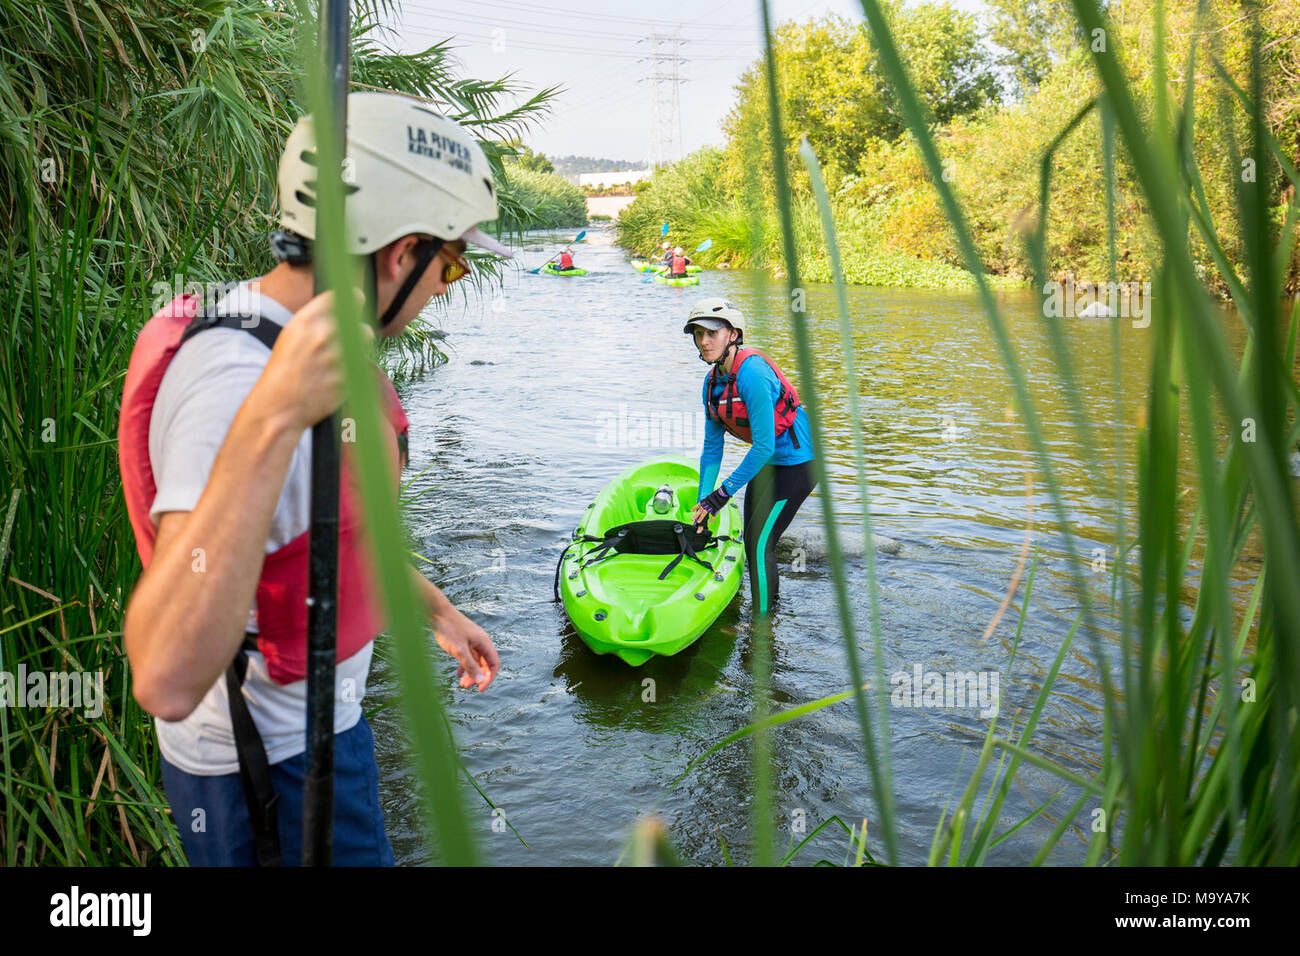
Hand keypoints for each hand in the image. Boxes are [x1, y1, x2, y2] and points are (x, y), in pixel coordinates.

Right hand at [255, 289, 371, 430]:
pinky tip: (339, 372)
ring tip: (344, 353)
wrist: (278, 406)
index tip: (357, 300)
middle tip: (352, 333)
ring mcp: (336, 357)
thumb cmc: (284, 370)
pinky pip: (363, 361)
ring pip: (364, 337)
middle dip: (356, 323)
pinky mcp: (347, 376)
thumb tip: (342, 305)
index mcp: (305, 321)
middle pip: (356, 316)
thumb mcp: (292, 336)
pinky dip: (356, 365)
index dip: (352, 298)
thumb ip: (316, 319)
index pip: (340, 297)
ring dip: (360, 342)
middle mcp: (322, 335)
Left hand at [432, 605, 499, 691]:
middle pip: (485, 664)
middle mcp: (481, 642)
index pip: (494, 664)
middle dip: (477, 677)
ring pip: (476, 661)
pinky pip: (469, 657)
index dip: (489, 678)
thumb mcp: (460, 651)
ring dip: (470, 673)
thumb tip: (481, 681)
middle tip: (465, 687)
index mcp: (484, 643)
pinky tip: (458, 674)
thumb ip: (471, 666)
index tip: (480, 689)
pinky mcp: (464, 641)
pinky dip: (464, 666)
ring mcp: (473, 641)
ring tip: (461, 684)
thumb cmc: (450, 629)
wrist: (438, 613)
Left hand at [691, 486, 730, 528]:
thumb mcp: (711, 496)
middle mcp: (707, 503)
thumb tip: (705, 502)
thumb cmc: (718, 494)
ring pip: (705, 513)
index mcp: (705, 500)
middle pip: (700, 510)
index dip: (695, 507)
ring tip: (698, 521)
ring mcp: (711, 506)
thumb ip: (708, 500)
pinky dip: (712, 519)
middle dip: (696, 515)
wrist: (723, 492)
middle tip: (692, 519)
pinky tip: (710, 523)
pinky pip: (713, 515)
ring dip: (701, 517)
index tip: (691, 511)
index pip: (699, 504)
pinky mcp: (716, 508)